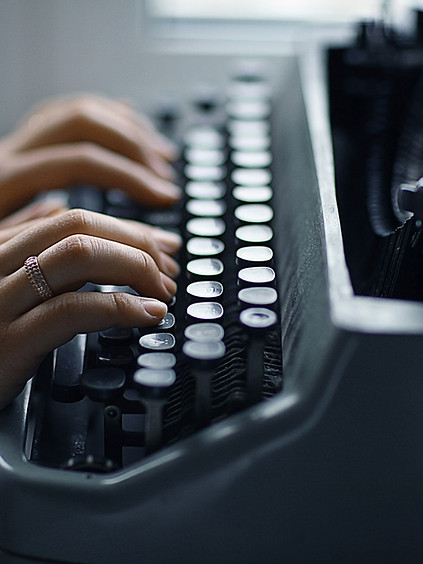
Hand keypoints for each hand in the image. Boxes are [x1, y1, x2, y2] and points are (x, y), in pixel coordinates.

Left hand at [0, 94, 180, 217]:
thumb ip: (30, 234)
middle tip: (165, 178)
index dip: (129, 178)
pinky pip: (70, 116)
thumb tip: (72, 217)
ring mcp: (18, 142)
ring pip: (78, 110)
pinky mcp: (25, 146)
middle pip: (82, 122)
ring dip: (126, 129)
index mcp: (4, 177)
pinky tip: (132, 132)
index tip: (163, 199)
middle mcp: (11, 149)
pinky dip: (107, 119)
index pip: (80, 161)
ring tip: (161, 156)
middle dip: (133, 147)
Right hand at [0, 208, 180, 409]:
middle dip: (138, 243)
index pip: (74, 218)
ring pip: (79, 256)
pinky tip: (148, 314)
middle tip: (169, 270)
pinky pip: (74, 310)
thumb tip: (56, 206)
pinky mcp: (8, 341)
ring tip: (163, 290)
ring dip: (136, 268)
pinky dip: (121, 307)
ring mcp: (0, 300)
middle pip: (80, 228)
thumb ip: (22, 242)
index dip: (127, 229)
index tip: (162, 246)